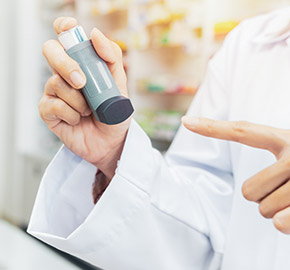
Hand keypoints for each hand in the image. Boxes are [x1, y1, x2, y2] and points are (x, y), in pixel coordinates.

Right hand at [39, 17, 129, 178]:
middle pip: (51, 51)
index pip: (66, 36)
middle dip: (66, 64)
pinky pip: (54, 105)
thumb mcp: (121, 85)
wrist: (113, 142)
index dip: (64, 27)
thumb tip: (95, 34)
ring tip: (89, 111)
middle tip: (82, 82)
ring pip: (56, 83)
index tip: (69, 27)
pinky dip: (71, 114)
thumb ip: (112, 58)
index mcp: (82, 62)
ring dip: (78, 100)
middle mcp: (64, 73)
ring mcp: (54, 91)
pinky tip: (78, 120)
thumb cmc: (115, 113)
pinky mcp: (48, 111)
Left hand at [182, 116, 289, 233]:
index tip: (189, 123)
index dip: (214, 128)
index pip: (245, 131)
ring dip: (281, 212)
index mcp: (289, 139)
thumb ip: (281, 154)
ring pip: (265, 210)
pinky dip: (289, 226)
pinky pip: (281, 224)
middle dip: (264, 199)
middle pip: (249, 192)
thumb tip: (252, 187)